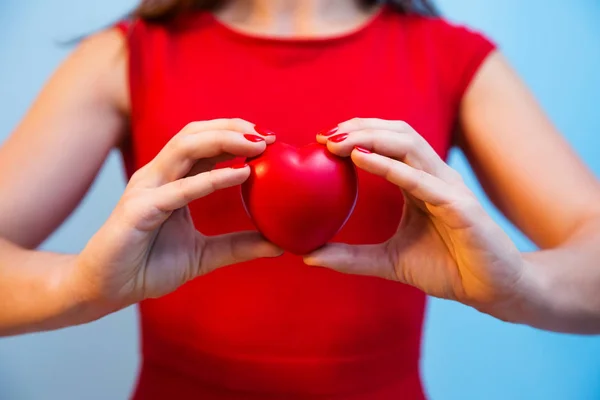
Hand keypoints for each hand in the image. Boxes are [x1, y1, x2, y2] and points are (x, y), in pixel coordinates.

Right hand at [72, 119, 281, 314]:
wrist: (108, 290)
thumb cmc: (150, 267)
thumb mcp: (205, 255)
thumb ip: (238, 246)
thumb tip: (279, 245)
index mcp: (172, 180)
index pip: (205, 144)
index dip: (237, 136)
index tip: (271, 140)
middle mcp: (159, 176)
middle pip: (196, 134)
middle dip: (233, 128)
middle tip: (269, 135)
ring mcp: (147, 189)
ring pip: (185, 147)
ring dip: (224, 140)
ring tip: (258, 144)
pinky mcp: (139, 209)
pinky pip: (179, 189)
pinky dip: (212, 179)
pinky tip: (241, 174)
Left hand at [305, 118, 524, 312]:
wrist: (492, 290)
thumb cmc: (446, 269)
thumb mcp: (389, 261)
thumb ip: (351, 257)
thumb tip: (308, 255)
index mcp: (419, 182)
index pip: (387, 143)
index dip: (356, 135)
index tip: (321, 141)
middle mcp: (434, 176)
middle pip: (397, 133)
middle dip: (360, 127)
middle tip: (324, 136)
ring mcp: (448, 188)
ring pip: (409, 145)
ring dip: (370, 137)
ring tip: (338, 142)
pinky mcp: (460, 208)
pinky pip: (421, 180)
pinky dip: (390, 166)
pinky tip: (362, 159)